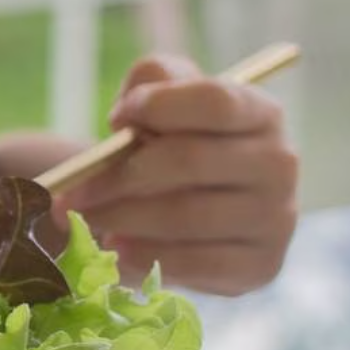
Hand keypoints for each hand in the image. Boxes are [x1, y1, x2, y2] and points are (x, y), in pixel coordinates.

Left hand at [52, 54, 298, 295]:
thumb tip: (127, 119)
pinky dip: (145, 257)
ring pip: (186, 216)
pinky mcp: (261, 266)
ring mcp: (276, 218)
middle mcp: (279, 163)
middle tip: (70, 191)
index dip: (158, 106)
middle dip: (118, 176)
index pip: (214, 101)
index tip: (115, 119)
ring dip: (122, 219)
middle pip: (190, 161)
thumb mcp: (160, 96)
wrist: (184, 200)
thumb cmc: (167, 137)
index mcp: (259, 111)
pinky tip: (114, 250)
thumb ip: (148, 84)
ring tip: (83, 220)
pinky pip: (194, 263)